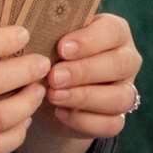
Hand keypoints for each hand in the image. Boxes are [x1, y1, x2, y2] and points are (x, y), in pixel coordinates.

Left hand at [24, 13, 144, 152]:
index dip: (90, 40)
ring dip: (84, 97)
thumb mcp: (48, 39)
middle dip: (84, 71)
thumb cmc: (49, 56)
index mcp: (114, 32)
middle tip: (53, 76)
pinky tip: (61, 113)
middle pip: (120, 64)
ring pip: (120, 97)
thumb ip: (46, 29)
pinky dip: (85, 121)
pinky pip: (112, 124)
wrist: (47, 94)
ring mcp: (125, 91)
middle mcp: (126, 60)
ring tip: (53, 96)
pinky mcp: (117, 119)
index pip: (113, 31)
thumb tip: (26, 27)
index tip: (62, 49)